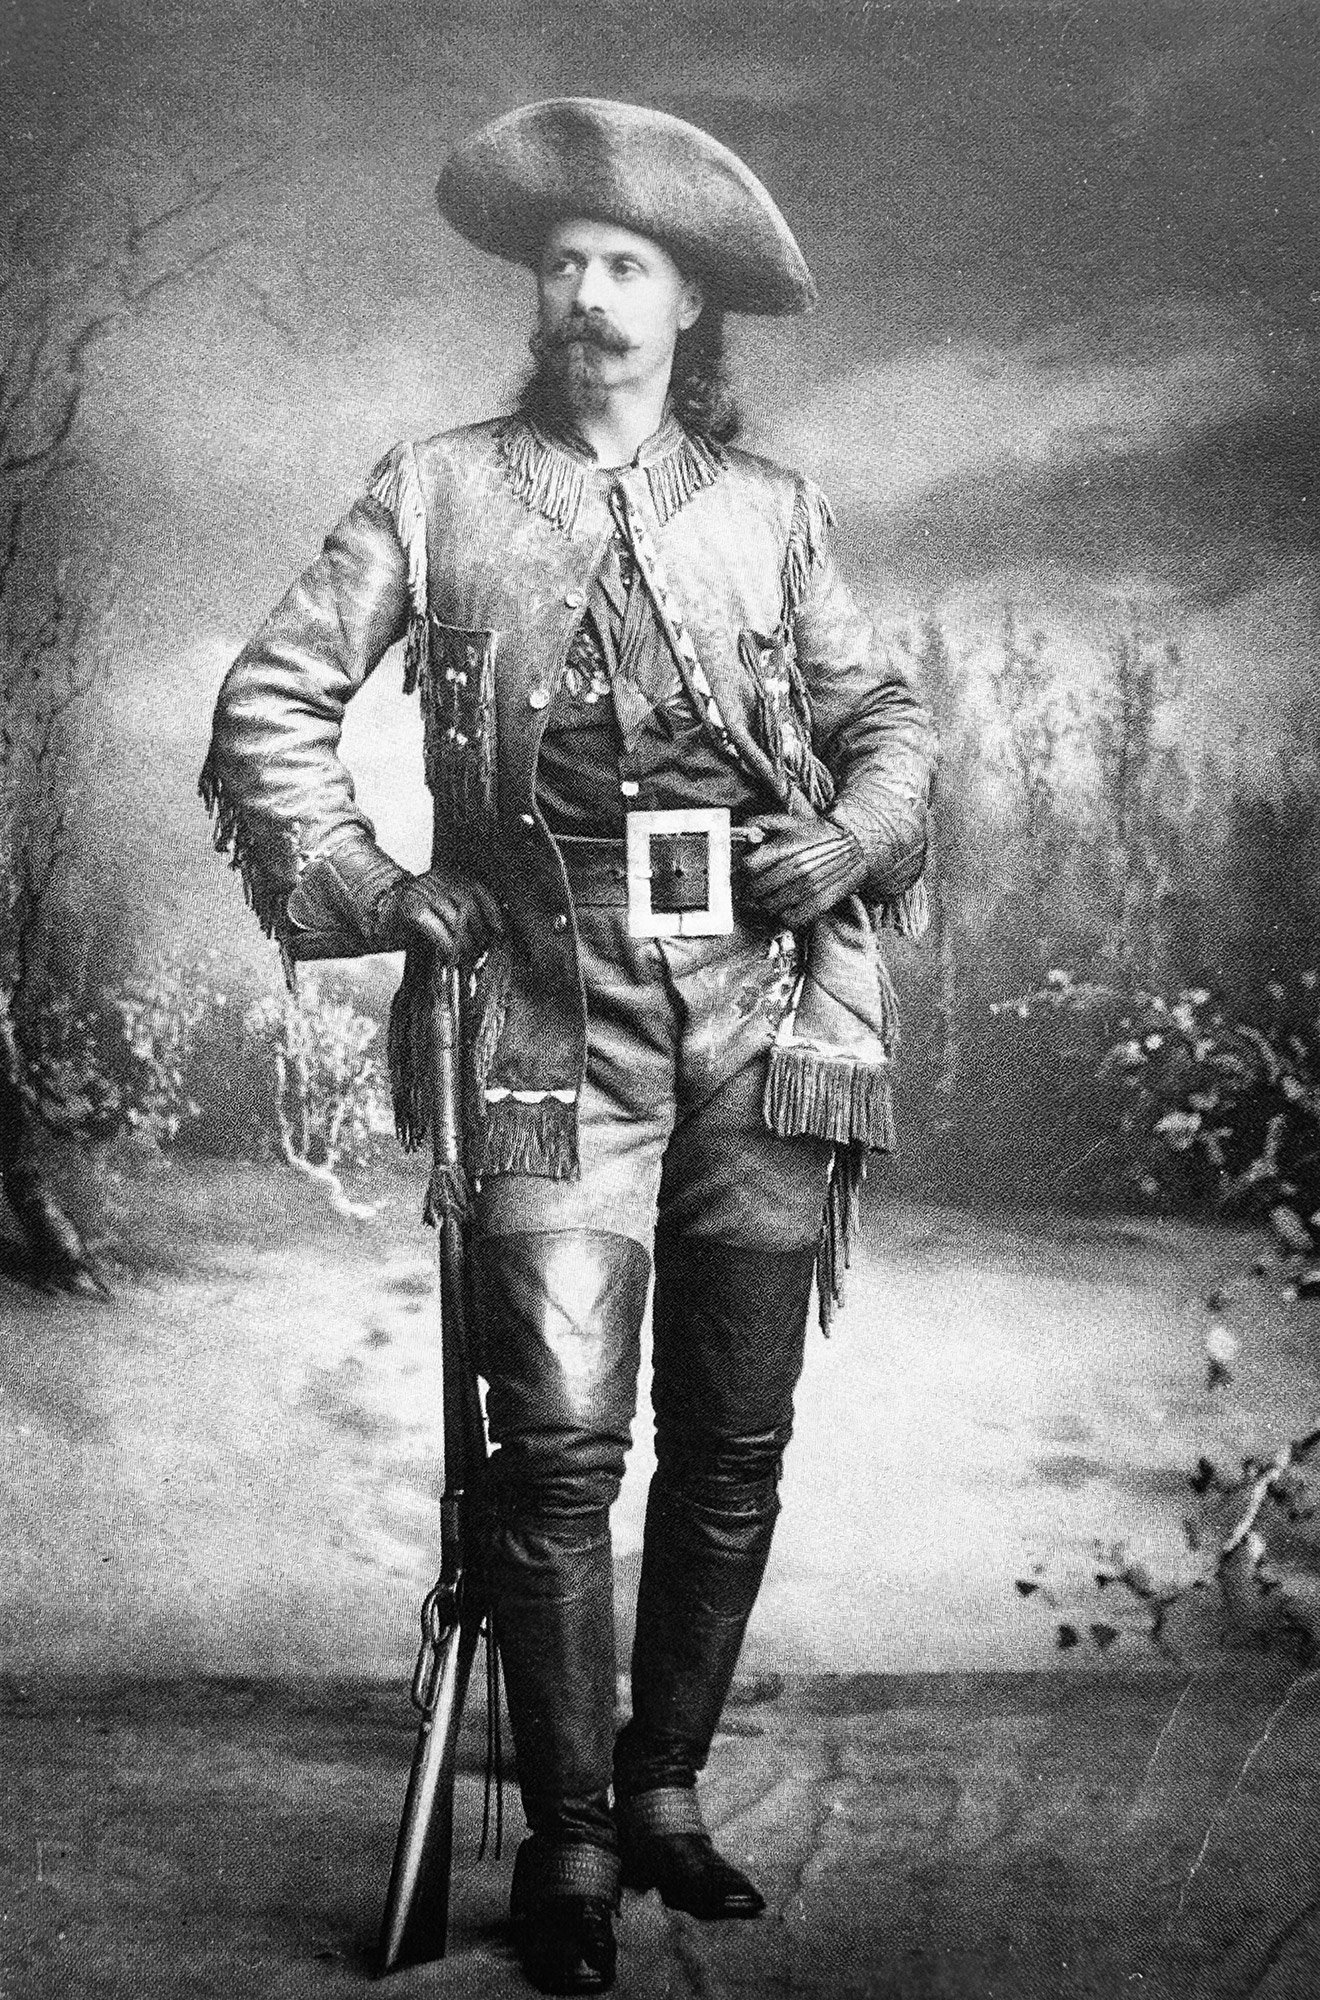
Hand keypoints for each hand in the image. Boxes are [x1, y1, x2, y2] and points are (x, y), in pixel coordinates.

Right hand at [377, 863, 504, 961]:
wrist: (378, 916)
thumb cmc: (414, 918)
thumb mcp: (442, 910)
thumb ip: (464, 915)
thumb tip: (490, 937)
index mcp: (447, 876)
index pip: (478, 890)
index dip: (492, 912)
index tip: (500, 933)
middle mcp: (436, 879)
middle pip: (469, 905)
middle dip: (478, 933)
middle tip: (480, 953)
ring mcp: (422, 891)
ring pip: (456, 917)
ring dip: (465, 942)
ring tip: (466, 958)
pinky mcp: (410, 908)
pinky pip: (437, 927)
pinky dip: (448, 945)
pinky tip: (450, 956)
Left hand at [737, 809, 866, 928]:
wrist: (856, 844)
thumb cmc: (818, 833)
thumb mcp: (790, 820)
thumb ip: (761, 823)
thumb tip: (741, 834)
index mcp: (787, 846)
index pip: (749, 866)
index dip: (744, 869)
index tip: (747, 870)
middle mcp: (798, 867)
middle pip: (756, 888)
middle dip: (751, 888)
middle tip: (754, 886)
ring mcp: (810, 887)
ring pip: (770, 906)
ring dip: (765, 903)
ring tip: (769, 896)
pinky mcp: (821, 903)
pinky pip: (790, 919)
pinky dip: (783, 916)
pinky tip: (785, 906)